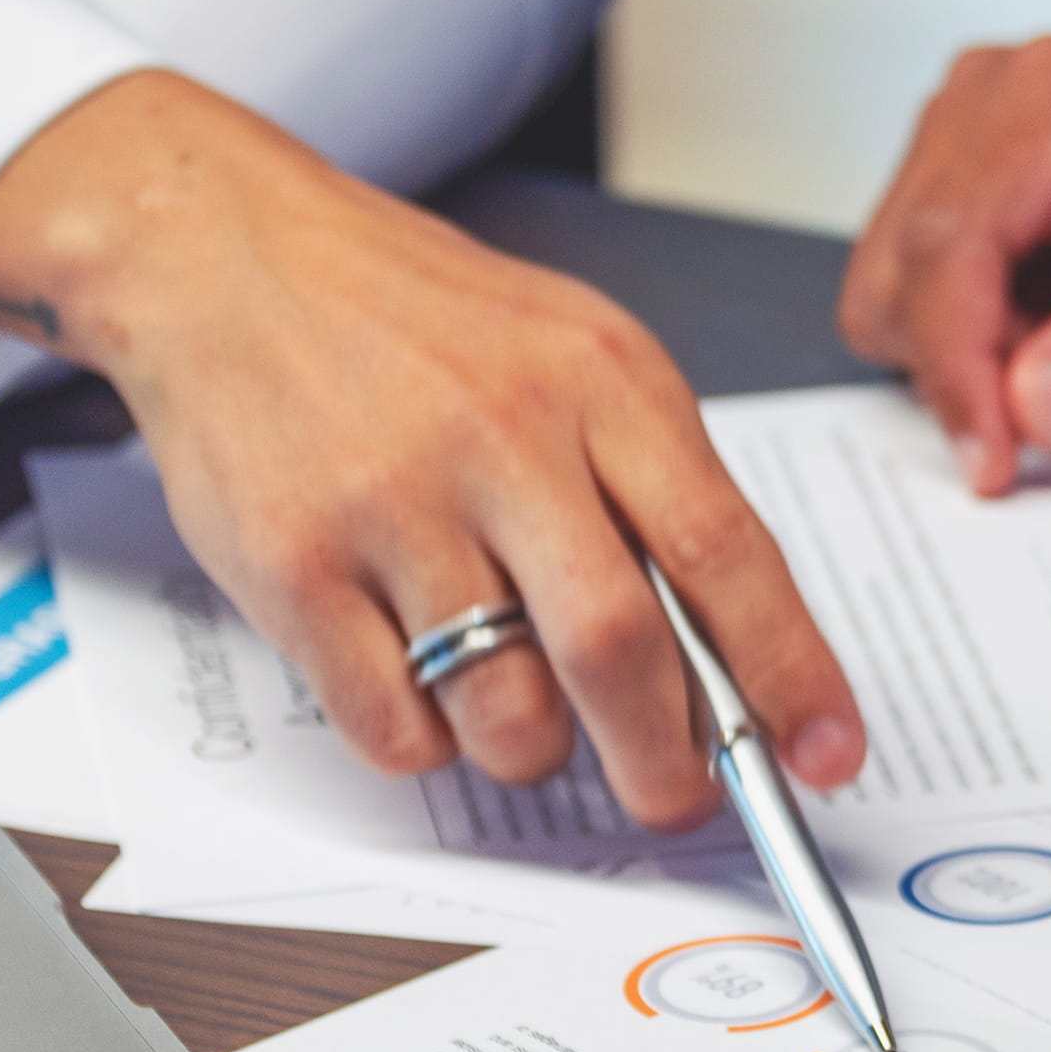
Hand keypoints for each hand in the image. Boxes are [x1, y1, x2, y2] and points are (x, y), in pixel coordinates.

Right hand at [0, 71, 862, 827]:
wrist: (222, 252)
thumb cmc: (415, 320)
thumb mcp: (571, 355)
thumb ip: (651, 488)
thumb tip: (735, 661)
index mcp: (599, 380)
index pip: (726, 551)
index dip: (790, 671)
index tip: (828, 753)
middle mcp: (500, 437)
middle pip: (618, 648)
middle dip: (667, 763)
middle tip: (677, 799)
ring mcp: (388, 504)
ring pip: (503, 710)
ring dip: (532, 749)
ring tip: (518, 705)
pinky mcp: (290, 565)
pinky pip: (392, 724)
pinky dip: (425, 739)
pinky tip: (416, 674)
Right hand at [841, 40, 1050, 494]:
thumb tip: (1031, 406)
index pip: (947, 246)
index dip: (954, 371)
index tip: (994, 468)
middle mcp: (993, 91)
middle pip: (900, 267)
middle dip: (964, 364)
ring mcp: (972, 126)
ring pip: (900, 282)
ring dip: (974, 349)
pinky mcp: (972, 172)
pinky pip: (926, 283)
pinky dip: (984, 332)